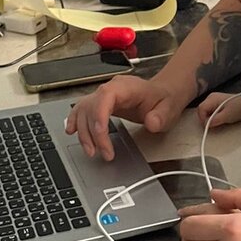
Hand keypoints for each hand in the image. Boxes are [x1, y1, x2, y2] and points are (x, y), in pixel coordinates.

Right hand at [65, 74, 184, 159]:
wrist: (162, 95)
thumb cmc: (163, 100)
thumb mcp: (169, 108)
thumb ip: (161, 116)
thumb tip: (152, 122)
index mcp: (126, 87)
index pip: (105, 97)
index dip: (99, 116)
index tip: (101, 135)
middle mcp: (111, 89)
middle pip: (92, 107)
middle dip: (93, 133)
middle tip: (104, 153)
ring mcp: (103, 96)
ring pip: (83, 111)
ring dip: (83, 132)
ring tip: (91, 151)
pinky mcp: (100, 103)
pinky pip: (82, 109)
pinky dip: (74, 120)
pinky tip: (71, 131)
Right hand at [197, 92, 240, 127]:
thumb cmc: (238, 109)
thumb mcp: (226, 116)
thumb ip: (215, 120)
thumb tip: (206, 124)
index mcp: (212, 98)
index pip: (201, 109)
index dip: (203, 119)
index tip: (208, 126)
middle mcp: (210, 97)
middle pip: (201, 109)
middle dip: (205, 118)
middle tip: (213, 125)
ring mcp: (213, 99)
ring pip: (205, 111)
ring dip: (209, 117)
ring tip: (218, 121)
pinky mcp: (216, 103)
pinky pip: (210, 110)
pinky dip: (212, 116)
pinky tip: (219, 118)